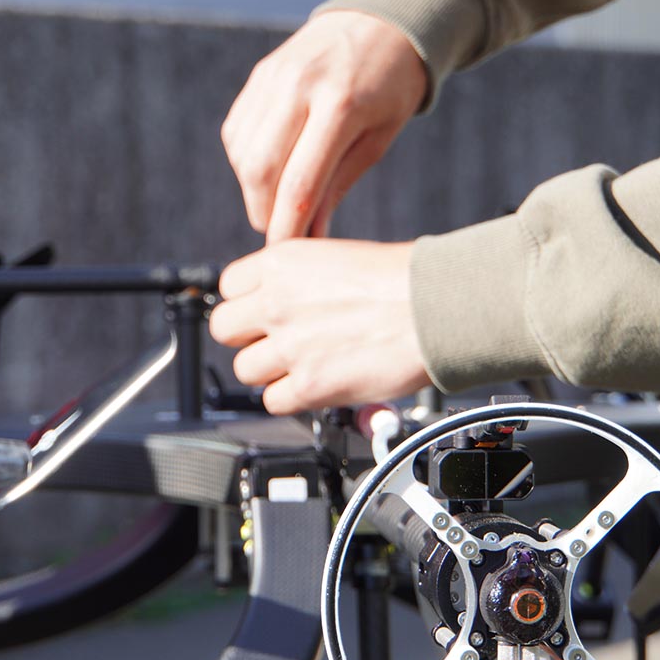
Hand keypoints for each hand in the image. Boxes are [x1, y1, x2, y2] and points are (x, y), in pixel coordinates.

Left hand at [209, 238, 430, 414]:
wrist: (435, 307)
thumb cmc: (402, 281)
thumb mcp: (335, 258)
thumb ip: (296, 280)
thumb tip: (277, 300)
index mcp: (281, 263)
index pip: (228, 286)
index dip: (247, 302)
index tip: (261, 312)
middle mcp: (276, 302)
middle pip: (224, 329)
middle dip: (248, 337)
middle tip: (276, 340)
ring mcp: (289, 345)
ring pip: (244, 369)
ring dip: (270, 372)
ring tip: (302, 364)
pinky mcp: (308, 384)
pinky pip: (272, 402)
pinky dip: (291, 398)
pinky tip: (315, 384)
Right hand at [221, 10, 426, 241]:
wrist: (379, 20)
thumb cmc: (389, 87)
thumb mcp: (378, 139)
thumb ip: (338, 185)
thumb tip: (310, 236)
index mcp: (340, 105)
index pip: (300, 182)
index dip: (287, 226)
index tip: (285, 252)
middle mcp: (299, 87)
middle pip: (260, 170)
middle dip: (263, 211)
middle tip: (278, 229)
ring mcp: (273, 77)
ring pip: (242, 154)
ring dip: (253, 189)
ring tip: (278, 199)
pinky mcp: (259, 75)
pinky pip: (237, 132)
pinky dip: (246, 161)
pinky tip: (269, 169)